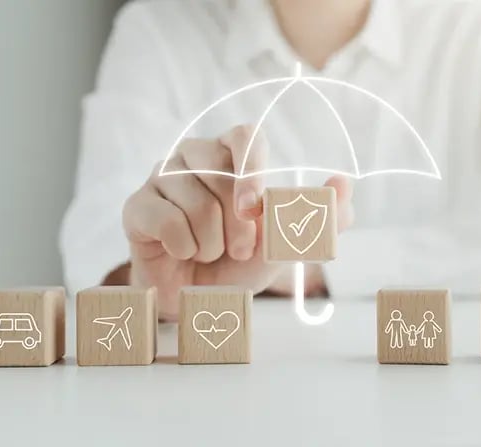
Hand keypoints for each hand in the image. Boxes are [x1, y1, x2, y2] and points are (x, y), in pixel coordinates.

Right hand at [122, 125, 353, 319]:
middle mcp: (194, 157)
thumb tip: (344, 184)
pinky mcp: (136, 205)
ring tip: (208, 251)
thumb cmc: (239, 262)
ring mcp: (161, 177)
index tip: (256, 209)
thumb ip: (316, 216)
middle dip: (238, 225)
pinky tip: (181, 253)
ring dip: (212, 242)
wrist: (197, 297)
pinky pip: (166, 221)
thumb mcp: (283, 243)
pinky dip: (184, 248)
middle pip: (220, 173)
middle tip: (237, 250)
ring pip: (195, 201)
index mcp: (231, 155)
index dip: (253, 169)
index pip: (245, 136)